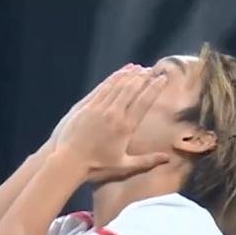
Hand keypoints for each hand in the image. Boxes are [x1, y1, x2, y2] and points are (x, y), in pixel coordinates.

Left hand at [56, 65, 169, 181]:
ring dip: (129, 75)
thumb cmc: (97, 166)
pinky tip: (119, 73)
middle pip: (131, 89)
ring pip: (117, 85)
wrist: (68, 161)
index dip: (154, 88)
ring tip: (139, 68)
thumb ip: (147, 161)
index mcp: (125, 128)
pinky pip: (102, 88)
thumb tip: (167, 158)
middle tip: (152, 70)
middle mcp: (113, 114)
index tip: (162, 78)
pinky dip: (113, 78)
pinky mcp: (86, 106)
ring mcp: (98, 108)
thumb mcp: (124, 166)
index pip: (143, 102)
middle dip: (143, 77)